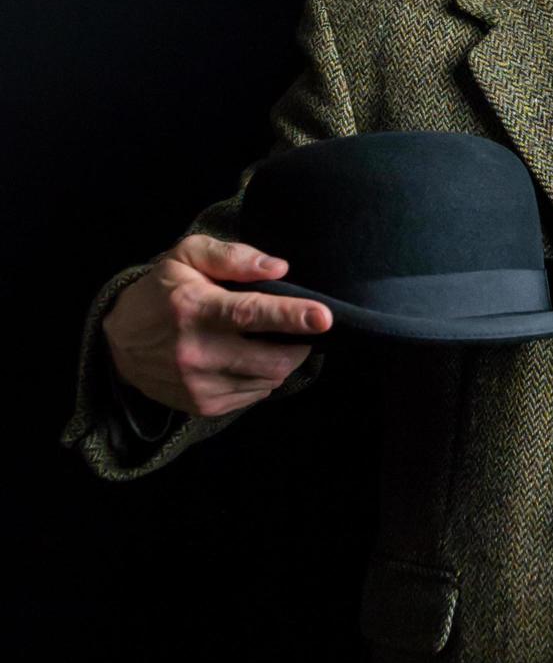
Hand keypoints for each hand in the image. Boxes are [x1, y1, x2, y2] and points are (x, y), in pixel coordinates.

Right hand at [102, 234, 332, 417]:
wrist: (118, 344)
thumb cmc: (161, 292)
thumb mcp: (186, 257)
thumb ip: (232, 257)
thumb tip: (278, 267)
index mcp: (194, 309)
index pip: (250, 314)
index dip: (291, 317)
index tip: (324, 317)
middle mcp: (196, 352)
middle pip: (273, 359)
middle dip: (299, 345)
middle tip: (300, 330)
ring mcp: (200, 384)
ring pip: (269, 379)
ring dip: (281, 361)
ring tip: (265, 342)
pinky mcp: (204, 405)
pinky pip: (255, 394)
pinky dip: (263, 377)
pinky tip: (246, 360)